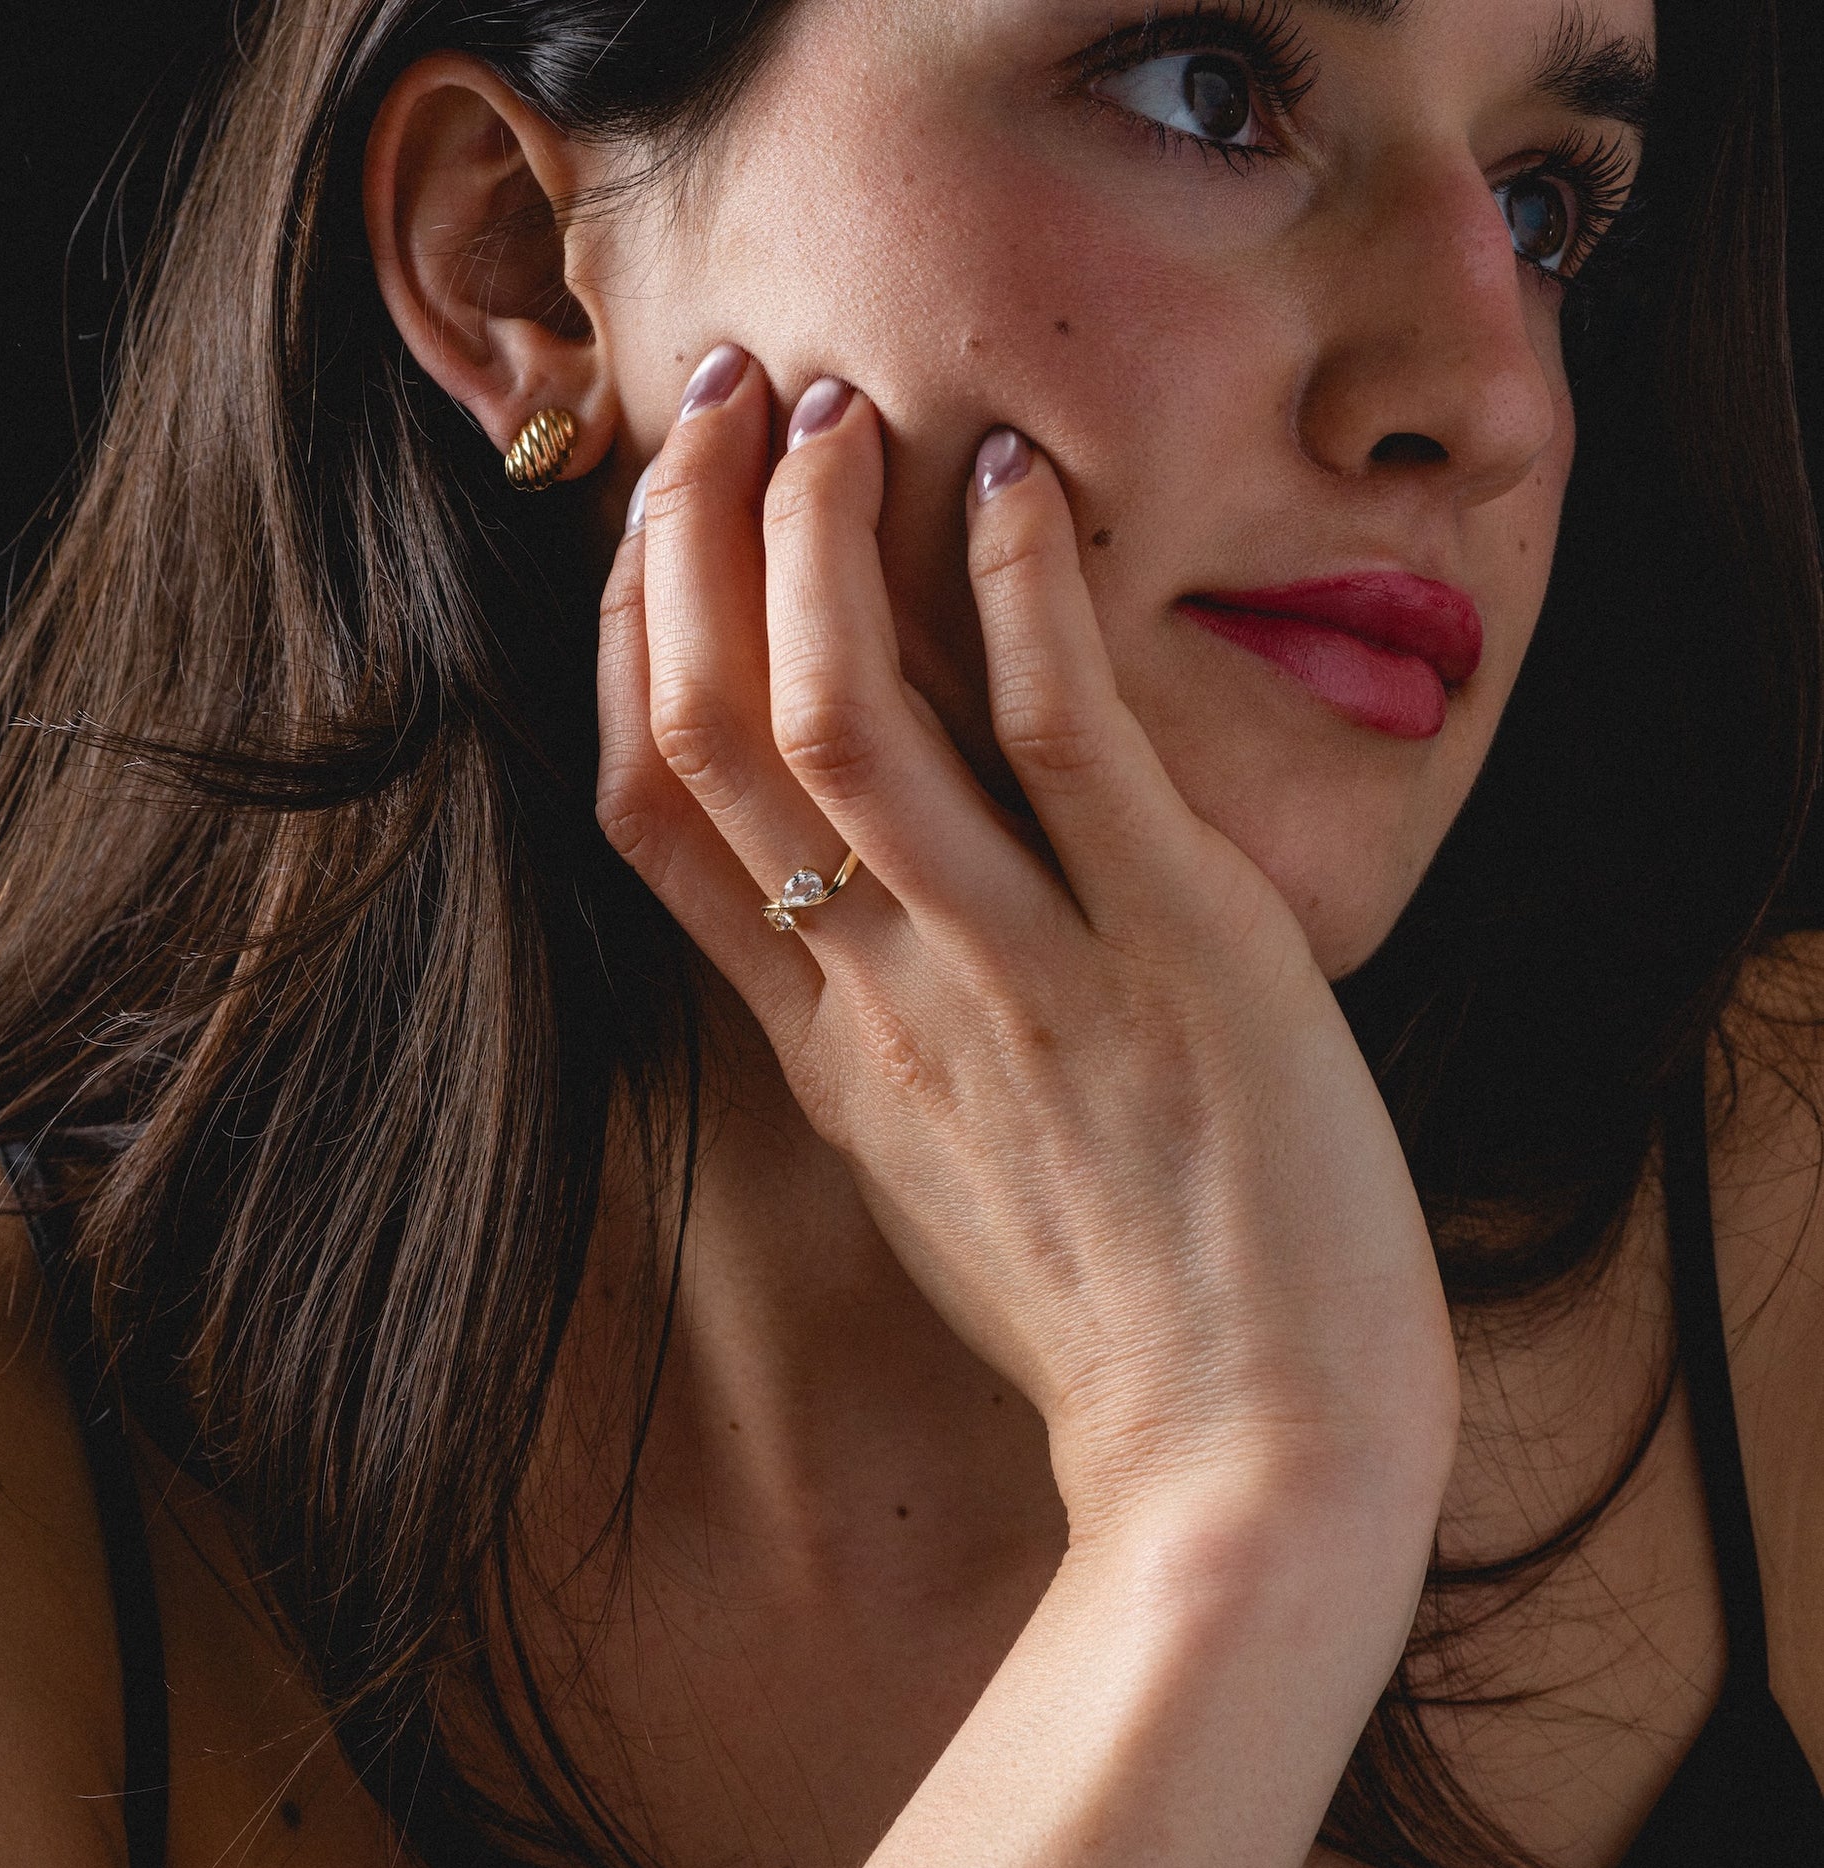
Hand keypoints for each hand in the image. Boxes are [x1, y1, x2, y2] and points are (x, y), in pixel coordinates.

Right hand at [595, 348, 1458, 1537]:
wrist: (1249, 1462)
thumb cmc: (1104, 1321)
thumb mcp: (933, 1175)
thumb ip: (874, 1037)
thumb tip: (858, 911)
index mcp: (819, 1047)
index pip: (653, 808)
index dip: (625, 642)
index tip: (649, 529)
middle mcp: (885, 994)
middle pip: (716, 730)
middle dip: (686, 544)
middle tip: (717, 396)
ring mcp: (1022, 972)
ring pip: (847, 721)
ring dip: (817, 539)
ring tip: (830, 409)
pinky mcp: (1178, 952)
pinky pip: (1061, 743)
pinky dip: (1022, 597)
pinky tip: (1011, 485)